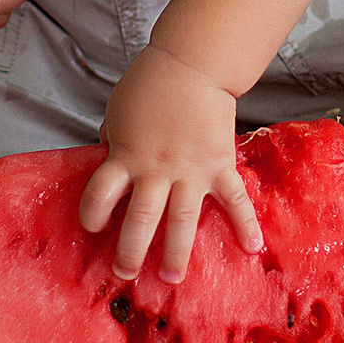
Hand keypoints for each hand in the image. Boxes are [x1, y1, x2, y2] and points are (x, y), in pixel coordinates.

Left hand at [78, 46, 262, 282]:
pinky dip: (245, 224)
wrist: (192, 64)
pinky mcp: (219, 166)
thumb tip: (108, 159)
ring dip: (177, 252)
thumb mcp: (118, 113)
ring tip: (171, 278)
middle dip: (132, 250)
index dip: (92, 212)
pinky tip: (251, 248)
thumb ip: (115, 143)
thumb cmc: (150, 85)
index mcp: (127, 155)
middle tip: (126, 273)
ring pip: (182, 219)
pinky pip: (234, 200)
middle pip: (141, 217)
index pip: (100, 192)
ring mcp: (190, 170)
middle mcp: (157, 168)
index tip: (92, 227)